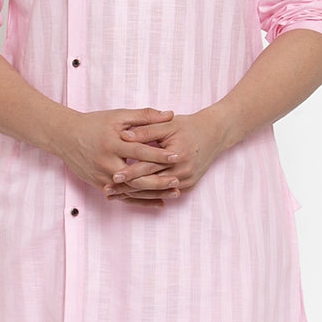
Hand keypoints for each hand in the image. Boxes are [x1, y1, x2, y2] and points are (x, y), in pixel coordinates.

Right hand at [56, 108, 180, 204]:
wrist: (65, 137)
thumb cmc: (94, 124)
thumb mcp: (118, 116)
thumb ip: (144, 116)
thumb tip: (169, 114)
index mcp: (111, 143)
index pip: (138, 151)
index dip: (158, 154)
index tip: (176, 156)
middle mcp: (106, 163)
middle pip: (135, 177)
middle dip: (158, 181)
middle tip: (178, 181)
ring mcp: (102, 177)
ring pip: (131, 190)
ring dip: (153, 193)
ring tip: (174, 193)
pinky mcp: (99, 185)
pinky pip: (123, 196)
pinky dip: (141, 200)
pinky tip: (159, 201)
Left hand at [104, 109, 230, 199]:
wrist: (215, 134)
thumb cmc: (188, 126)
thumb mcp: (167, 124)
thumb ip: (146, 130)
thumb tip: (124, 135)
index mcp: (178, 155)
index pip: (149, 167)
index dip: (130, 172)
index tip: (112, 175)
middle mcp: (183, 172)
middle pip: (150, 184)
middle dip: (128, 188)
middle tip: (107, 190)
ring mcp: (186, 182)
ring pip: (155, 193)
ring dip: (134, 195)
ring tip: (114, 196)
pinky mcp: (187, 187)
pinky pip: (163, 194)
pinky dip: (147, 196)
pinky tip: (130, 196)